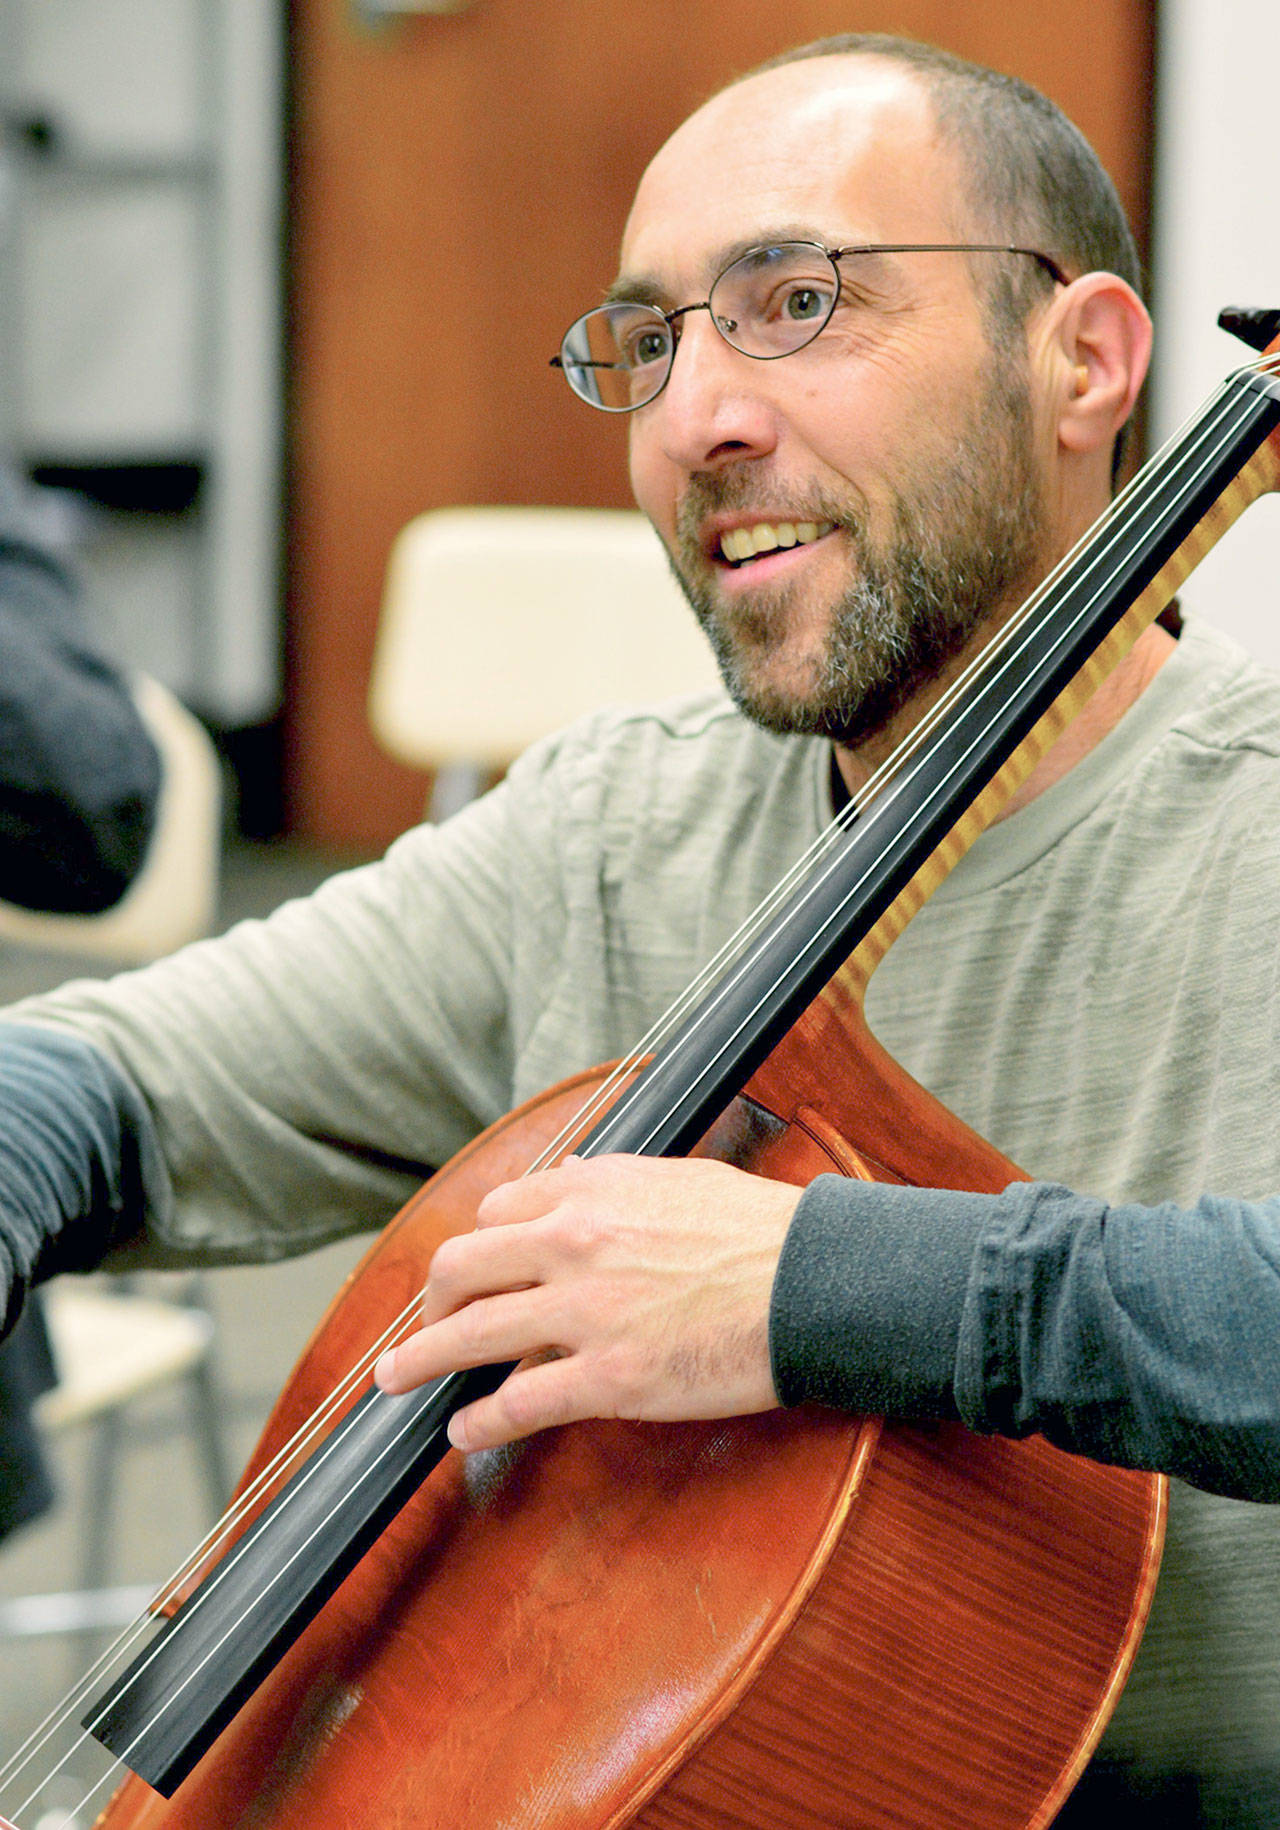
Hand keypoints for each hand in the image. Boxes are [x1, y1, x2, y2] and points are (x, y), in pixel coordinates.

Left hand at [373, 1153, 801, 1451]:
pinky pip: (517, 1403)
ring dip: (418, 1362)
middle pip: (461, 1268)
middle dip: (429, 1304)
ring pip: (468, 1336)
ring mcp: (585, 1314)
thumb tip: (572, 1177)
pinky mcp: (609, 1378)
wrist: (816, 1284)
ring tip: (395, 1381)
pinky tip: (464, 1431)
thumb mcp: (681, 1178)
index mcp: (592, 1194)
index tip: (471, 1274)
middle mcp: (573, 1245)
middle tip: (423, 1330)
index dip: (477, 1248)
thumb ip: (615, 1181)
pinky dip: (478, 1420)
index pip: (498, 1213)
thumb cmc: (763, 1231)